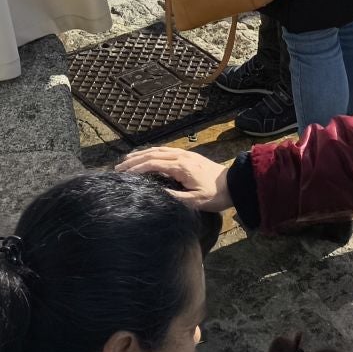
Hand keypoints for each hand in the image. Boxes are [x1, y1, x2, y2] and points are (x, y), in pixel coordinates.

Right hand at [116, 147, 233, 210]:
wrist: (233, 184)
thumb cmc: (215, 195)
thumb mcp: (195, 202)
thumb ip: (176, 198)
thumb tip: (156, 194)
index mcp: (181, 167)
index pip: (153, 164)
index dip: (137, 169)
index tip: (124, 174)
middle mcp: (181, 156)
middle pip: (152, 154)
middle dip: (134, 161)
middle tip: (118, 168)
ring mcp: (184, 154)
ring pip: (158, 150)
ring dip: (141, 154)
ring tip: (127, 160)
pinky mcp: (188, 155)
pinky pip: (165, 150)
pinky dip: (152, 152)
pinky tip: (147, 156)